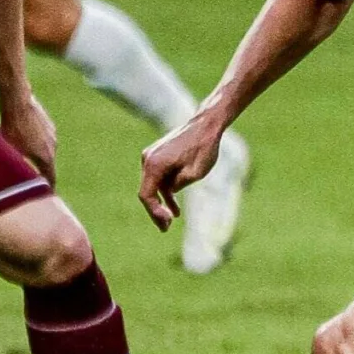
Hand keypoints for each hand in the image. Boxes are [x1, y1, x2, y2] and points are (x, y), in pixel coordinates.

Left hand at [0, 92, 57, 182]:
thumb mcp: (8, 152)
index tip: (46, 195)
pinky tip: (23, 135)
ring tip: (24, 153)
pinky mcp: (48, 122)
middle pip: (48, 164)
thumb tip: (2, 183)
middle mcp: (53, 146)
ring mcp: (52, 133)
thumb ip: (10, 168)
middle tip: (32, 177)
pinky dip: (35, 140)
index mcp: (46, 157)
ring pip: (45, 149)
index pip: (50, 178)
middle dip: (40, 171)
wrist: (17, 101)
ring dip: (37, 153)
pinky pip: (43, 136)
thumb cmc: (9, 128)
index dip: (47, 188)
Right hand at [138, 113, 225, 229]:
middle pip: (147, 192)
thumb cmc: (203, 148)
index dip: (154, 212)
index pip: (146, 195)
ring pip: (153, 186)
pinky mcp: (159, 155)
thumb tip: (169, 192)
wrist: (206, 125)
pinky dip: (166, 192)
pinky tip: (175, 209)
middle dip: (156, 211)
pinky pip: (159, 178)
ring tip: (171, 221)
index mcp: (154, 164)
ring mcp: (152, 156)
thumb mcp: (195, 173)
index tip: (166, 223)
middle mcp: (148, 159)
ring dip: (162, 203)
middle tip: (166, 228)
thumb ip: (177, 186)